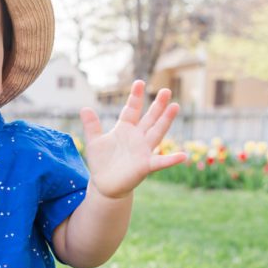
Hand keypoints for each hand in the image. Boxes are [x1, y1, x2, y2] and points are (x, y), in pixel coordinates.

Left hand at [79, 81, 186, 198]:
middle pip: (150, 118)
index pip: (132, 110)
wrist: (104, 185)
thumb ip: (92, 125)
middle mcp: (137, 137)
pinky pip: (161, 162)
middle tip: (166, 90)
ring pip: (157, 132)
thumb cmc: (101, 162)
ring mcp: (143, 151)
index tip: (139, 82)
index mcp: (125, 129)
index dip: (135, 97)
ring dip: (166, 120)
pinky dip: (171, 159)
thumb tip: (84, 108)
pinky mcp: (145, 166)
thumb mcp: (94, 142)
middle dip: (157, 105)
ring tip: (175, 106)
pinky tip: (183, 156)